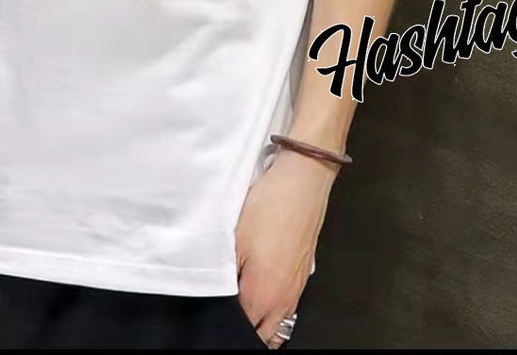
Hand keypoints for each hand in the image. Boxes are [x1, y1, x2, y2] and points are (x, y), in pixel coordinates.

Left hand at [234, 149, 338, 347]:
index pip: (241, 330)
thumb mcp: (233, 239)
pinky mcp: (301, 276)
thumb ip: (223, 275)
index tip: (214, 311)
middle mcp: (283, 299)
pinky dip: (273, 310)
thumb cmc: (270, 206)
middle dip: (244, 328)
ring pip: (276, 324)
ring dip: (260, 321)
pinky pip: (286, 308)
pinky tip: (261, 292)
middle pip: (261, 334)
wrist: (301, 184)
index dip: (225, 323)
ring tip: (243, 305)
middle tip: (227, 310)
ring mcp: (296, 289)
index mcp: (263, 296)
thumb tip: (216, 296)